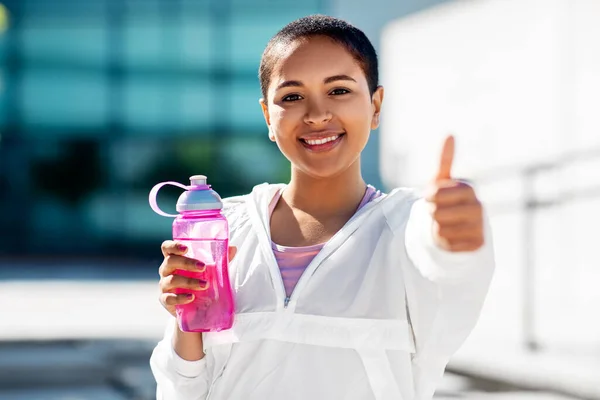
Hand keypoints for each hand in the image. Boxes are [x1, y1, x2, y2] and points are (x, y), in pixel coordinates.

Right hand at [158, 241, 236, 316]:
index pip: (167, 248)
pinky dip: (180, 298)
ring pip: (171, 280)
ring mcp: (164, 285)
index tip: (186, 248)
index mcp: (175, 259)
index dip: (174, 246)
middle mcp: (166, 270)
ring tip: (205, 285)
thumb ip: (219, 259)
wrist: (194, 308)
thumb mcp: (209, 270)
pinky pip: (169, 298)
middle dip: (186, 263)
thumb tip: (233, 248)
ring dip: (189, 281)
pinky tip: (191, 297)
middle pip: (170, 261)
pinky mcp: (165, 300)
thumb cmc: (200, 281)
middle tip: (203, 267)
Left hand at [426, 135, 483, 251]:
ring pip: (441, 230)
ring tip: (445, 224)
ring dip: (437, 229)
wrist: (460, 227)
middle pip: (437, 213)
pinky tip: (451, 237)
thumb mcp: (442, 182)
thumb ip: (445, 160)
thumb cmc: (447, 201)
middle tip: (438, 212)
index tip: (430, 196)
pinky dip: (444, 243)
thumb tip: (450, 134)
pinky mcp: (478, 244)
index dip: (429, 197)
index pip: (436, 194)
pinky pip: (448, 245)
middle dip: (432, 213)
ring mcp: (480, 226)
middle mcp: (478, 207)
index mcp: (468, 189)